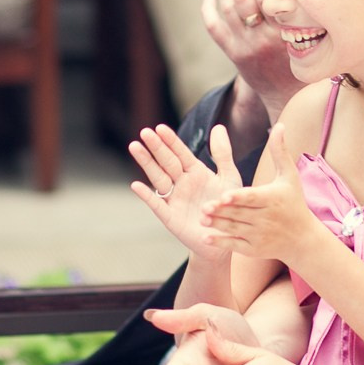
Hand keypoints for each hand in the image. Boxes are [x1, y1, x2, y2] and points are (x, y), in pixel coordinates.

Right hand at [131, 124, 241, 263]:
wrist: (227, 238)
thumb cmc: (228, 207)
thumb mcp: (229, 178)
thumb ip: (223, 154)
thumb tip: (218, 126)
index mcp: (195, 172)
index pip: (180, 153)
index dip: (171, 141)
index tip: (160, 127)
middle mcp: (182, 183)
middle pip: (167, 162)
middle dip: (156, 147)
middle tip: (145, 132)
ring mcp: (174, 199)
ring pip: (158, 178)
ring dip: (147, 164)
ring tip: (135, 147)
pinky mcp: (170, 217)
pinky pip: (157, 204)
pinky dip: (147, 196)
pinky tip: (136, 185)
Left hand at [201, 0, 299, 129]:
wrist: (287, 97)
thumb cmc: (305, 63)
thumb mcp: (314, 39)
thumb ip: (307, 14)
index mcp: (284, 32)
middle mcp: (262, 38)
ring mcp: (244, 46)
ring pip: (227, 8)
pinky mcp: (233, 54)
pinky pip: (214, 29)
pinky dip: (208, 10)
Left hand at [204, 124, 319, 263]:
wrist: (302, 238)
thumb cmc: (294, 202)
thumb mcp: (289, 176)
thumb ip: (280, 151)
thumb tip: (280, 125)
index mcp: (272, 198)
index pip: (253, 197)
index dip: (239, 197)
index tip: (224, 195)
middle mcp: (265, 218)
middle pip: (240, 213)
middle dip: (223, 211)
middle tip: (204, 206)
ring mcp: (259, 235)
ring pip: (235, 229)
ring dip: (217, 225)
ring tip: (201, 218)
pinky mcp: (253, 249)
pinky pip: (235, 246)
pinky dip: (221, 243)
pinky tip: (205, 238)